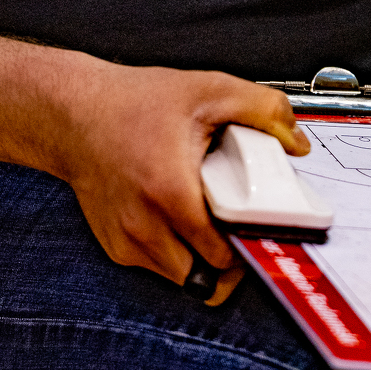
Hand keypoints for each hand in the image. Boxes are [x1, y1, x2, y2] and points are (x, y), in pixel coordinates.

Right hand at [53, 63, 308, 283]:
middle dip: (232, 259)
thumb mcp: (209, 90)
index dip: (251, 247)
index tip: (264, 234)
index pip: (224, 254)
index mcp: (170, 193)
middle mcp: (144, 226)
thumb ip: (264, 110)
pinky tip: (184, 220)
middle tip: (243, 228)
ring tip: (213, 222)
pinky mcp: (117, 248)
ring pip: (185, 278)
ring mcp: (127, 242)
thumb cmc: (134, 103)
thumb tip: (297, 143)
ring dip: (205, 260)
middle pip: (207, 278)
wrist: (73, 114)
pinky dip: (179, 253)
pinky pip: (161, 268)